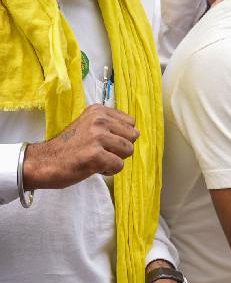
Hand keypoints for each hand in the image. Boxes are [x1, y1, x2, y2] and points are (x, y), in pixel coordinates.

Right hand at [23, 104, 139, 189]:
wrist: (43, 162)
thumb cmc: (68, 147)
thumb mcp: (88, 125)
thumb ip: (110, 125)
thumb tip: (136, 132)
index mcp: (99, 111)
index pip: (131, 123)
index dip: (121, 136)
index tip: (104, 142)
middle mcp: (99, 120)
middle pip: (133, 137)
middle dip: (120, 149)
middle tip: (101, 152)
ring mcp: (97, 136)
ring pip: (128, 150)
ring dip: (116, 159)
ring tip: (98, 159)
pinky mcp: (95, 154)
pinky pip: (119, 165)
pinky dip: (109, 171)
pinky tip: (94, 167)